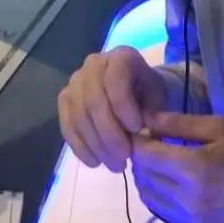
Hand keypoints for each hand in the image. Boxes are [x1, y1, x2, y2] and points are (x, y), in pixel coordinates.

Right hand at [57, 46, 167, 172]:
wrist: (136, 91)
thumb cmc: (149, 94)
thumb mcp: (158, 99)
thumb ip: (151, 114)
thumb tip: (141, 135)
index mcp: (121, 57)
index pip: (115, 80)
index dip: (123, 107)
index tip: (137, 130)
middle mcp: (93, 64)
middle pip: (94, 102)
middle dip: (109, 135)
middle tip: (124, 159)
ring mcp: (75, 82)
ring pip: (79, 116)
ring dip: (96, 146)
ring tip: (114, 165)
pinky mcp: (65, 100)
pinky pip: (68, 125)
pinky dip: (80, 147)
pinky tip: (95, 163)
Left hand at [129, 112, 223, 222]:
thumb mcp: (220, 127)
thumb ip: (178, 123)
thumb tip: (146, 119)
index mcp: (193, 168)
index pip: (145, 155)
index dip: (137, 141)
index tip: (142, 131)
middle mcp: (186, 198)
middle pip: (143, 177)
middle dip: (140, 159)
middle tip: (150, 145)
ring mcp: (191, 219)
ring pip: (148, 197)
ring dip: (146, 178)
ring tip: (158, 163)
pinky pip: (163, 212)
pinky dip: (158, 196)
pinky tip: (169, 182)